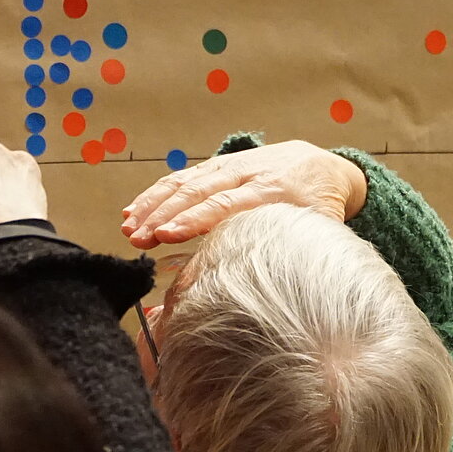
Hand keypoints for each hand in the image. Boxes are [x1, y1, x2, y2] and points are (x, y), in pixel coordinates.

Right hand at [120, 140, 365, 247]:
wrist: (324, 168)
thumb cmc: (318, 208)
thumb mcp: (319, 228)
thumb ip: (296, 249)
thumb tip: (274, 285)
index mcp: (274, 191)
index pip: (226, 204)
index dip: (194, 219)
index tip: (167, 234)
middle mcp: (247, 174)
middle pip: (198, 193)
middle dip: (163, 214)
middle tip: (137, 237)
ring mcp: (228, 167)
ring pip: (184, 182)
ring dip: (152, 204)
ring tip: (128, 227)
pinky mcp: (216, 166)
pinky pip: (181, 177)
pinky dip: (154, 194)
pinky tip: (133, 210)